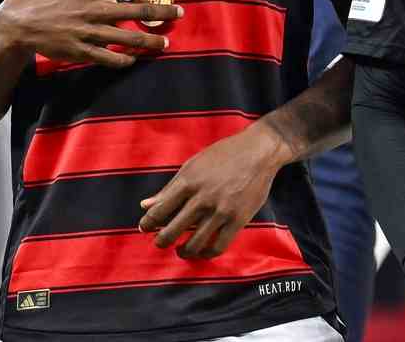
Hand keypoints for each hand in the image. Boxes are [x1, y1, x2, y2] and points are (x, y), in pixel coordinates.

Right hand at [0, 0, 179, 66]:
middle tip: (179, 13)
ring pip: (129, 38)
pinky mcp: (81, 51)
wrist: (19, 23)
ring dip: (150, 41)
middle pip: (138, 10)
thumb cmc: (48, 1)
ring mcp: (89, 32)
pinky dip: (125, 60)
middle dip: (162, 12)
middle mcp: (95, 9)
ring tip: (164, 43)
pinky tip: (134, 60)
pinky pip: (110, 58)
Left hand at [138, 123, 291, 258]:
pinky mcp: (238, 219)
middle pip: (171, 231)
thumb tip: (145, 205)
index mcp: (187, 183)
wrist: (259, 151)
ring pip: (194, 243)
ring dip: (183, 251)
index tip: (146, 228)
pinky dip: (207, 253)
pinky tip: (203, 250)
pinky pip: (218, 246)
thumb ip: (169, 188)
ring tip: (182, 250)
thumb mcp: (192, 165)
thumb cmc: (224, 155)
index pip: (158, 212)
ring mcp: (221, 211)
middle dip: (162, 241)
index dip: (148, 224)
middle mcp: (202, 199)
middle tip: (162, 242)